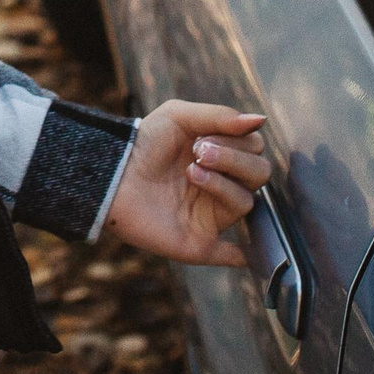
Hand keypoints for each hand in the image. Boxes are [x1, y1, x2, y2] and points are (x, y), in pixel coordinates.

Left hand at [102, 101, 271, 267]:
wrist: (113, 172)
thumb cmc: (145, 143)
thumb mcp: (179, 116)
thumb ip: (220, 116)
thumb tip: (260, 120)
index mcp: (222, 157)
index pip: (255, 149)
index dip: (237, 140)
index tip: (204, 135)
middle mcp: (222, 186)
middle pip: (259, 174)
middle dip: (234, 159)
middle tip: (198, 151)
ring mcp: (213, 215)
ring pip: (246, 203)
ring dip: (223, 183)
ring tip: (191, 172)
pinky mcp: (200, 241)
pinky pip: (229, 255)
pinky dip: (240, 256)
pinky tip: (244, 254)